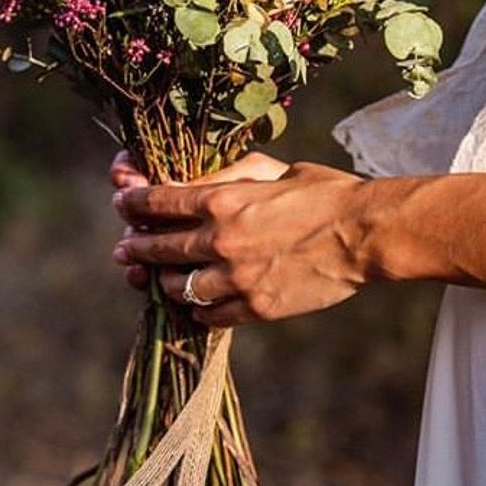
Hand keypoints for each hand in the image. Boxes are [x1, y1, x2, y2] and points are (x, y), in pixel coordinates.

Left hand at [111, 153, 365, 325]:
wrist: (364, 233)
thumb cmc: (322, 191)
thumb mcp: (271, 169)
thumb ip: (227, 175)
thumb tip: (191, 179)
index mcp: (222, 201)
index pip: (158, 202)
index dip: (132, 203)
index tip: (121, 204)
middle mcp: (221, 241)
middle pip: (159, 248)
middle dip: (134, 247)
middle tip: (123, 249)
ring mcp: (237, 279)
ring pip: (177, 288)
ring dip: (160, 282)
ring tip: (154, 278)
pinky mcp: (256, 308)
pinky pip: (209, 316)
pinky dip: (197, 309)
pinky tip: (194, 302)